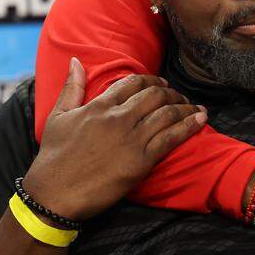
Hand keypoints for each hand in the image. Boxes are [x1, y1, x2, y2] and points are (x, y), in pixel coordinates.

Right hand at [22, 59, 206, 220]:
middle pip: (155, 94)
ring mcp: (132, 139)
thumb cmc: (54, 156)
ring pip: (167, 113)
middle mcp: (119, 118)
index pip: (133, 83)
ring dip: (185, 107)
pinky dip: (189, 125)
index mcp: (100, 105)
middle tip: (180, 96)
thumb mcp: (58, 117)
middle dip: (172, 92)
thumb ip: (72, 87)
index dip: (152, 80)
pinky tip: (201, 119)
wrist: (55, 193)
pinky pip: (172, 137)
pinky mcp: (142, 160)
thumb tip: (77, 61)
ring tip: (195, 107)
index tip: (161, 84)